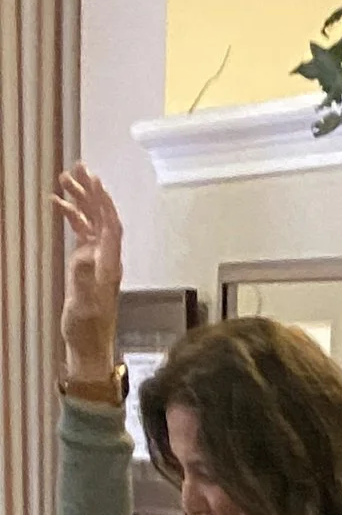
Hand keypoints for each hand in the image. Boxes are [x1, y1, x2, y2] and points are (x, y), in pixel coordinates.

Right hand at [54, 166, 123, 376]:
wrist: (88, 346)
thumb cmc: (88, 329)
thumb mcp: (84, 304)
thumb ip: (84, 278)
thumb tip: (84, 253)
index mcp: (110, 264)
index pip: (110, 225)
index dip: (102, 201)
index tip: (92, 179)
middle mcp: (107, 258)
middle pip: (102, 217)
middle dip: (90, 192)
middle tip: (75, 168)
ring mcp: (97, 260)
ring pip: (91, 222)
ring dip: (79, 200)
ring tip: (62, 179)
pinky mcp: (86, 265)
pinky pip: (81, 233)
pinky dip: (70, 216)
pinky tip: (57, 204)